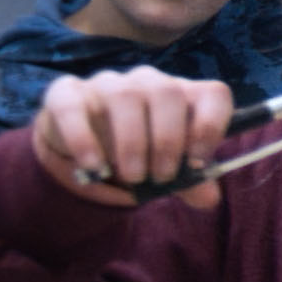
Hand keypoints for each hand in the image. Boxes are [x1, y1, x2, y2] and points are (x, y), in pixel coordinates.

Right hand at [34, 67, 233, 206]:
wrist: (85, 145)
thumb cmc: (140, 152)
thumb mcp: (167, 168)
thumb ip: (189, 181)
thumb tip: (209, 199)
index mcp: (183, 96)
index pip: (213, 93)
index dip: (212, 126)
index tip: (198, 162)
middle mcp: (148, 81)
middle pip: (168, 93)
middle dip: (168, 141)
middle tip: (162, 177)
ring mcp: (108, 83)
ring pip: (126, 96)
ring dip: (132, 142)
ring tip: (133, 177)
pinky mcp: (68, 93)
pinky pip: (74, 107)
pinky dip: (84, 138)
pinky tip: (94, 166)